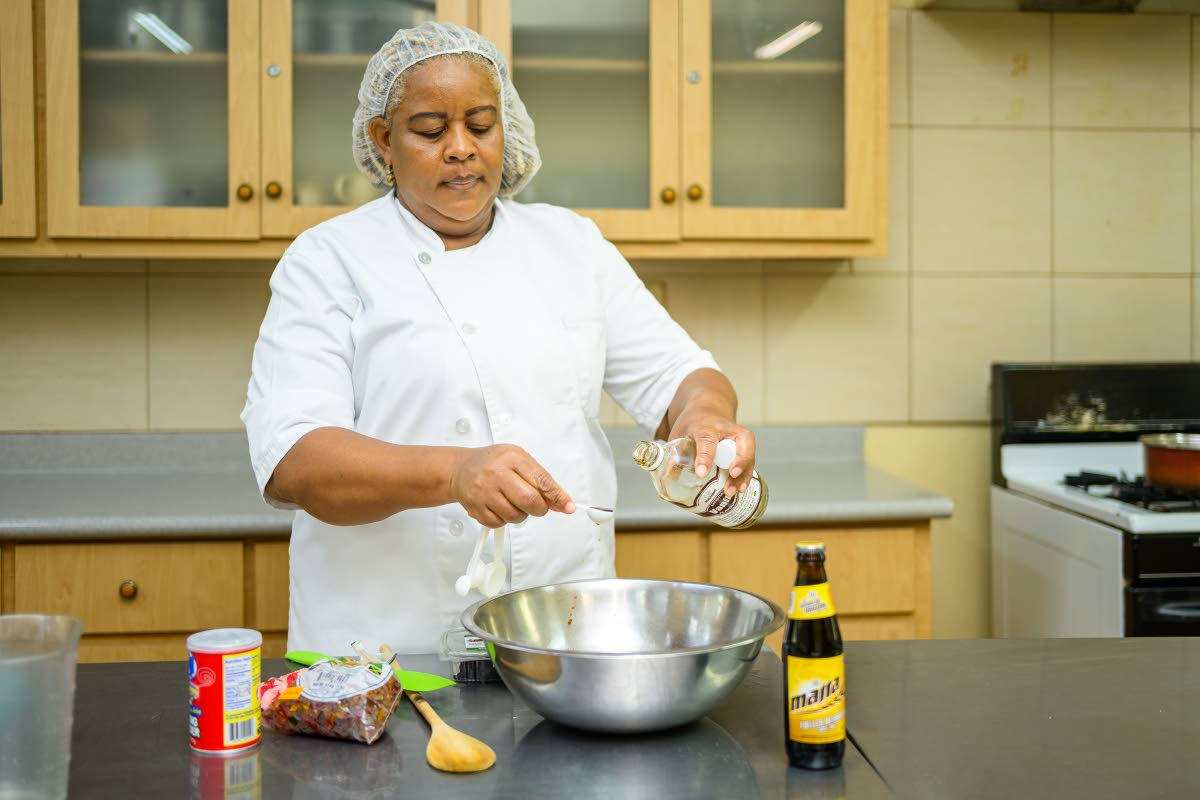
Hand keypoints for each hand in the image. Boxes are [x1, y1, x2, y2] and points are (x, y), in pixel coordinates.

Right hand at [448, 444, 574, 527]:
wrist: (461, 468)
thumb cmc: (493, 463)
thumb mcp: (519, 461)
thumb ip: (541, 480)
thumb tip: (561, 502)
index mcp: (512, 458)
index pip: (541, 480)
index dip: (558, 496)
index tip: (568, 507)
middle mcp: (497, 473)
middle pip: (529, 500)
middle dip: (539, 508)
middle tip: (537, 506)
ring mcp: (484, 491)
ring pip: (515, 515)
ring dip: (521, 515)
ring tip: (513, 502)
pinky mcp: (475, 507)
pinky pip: (499, 523)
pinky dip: (504, 520)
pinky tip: (500, 507)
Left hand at [669, 411, 756, 496]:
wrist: (708, 408)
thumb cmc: (693, 423)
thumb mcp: (679, 432)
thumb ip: (675, 453)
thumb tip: (669, 477)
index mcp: (705, 425)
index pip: (707, 440)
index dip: (705, 457)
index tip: (701, 473)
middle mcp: (726, 429)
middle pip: (740, 441)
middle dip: (740, 459)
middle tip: (732, 475)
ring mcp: (738, 436)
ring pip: (748, 452)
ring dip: (744, 473)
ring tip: (734, 491)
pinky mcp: (745, 445)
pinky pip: (749, 460)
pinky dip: (746, 475)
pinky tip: (741, 488)